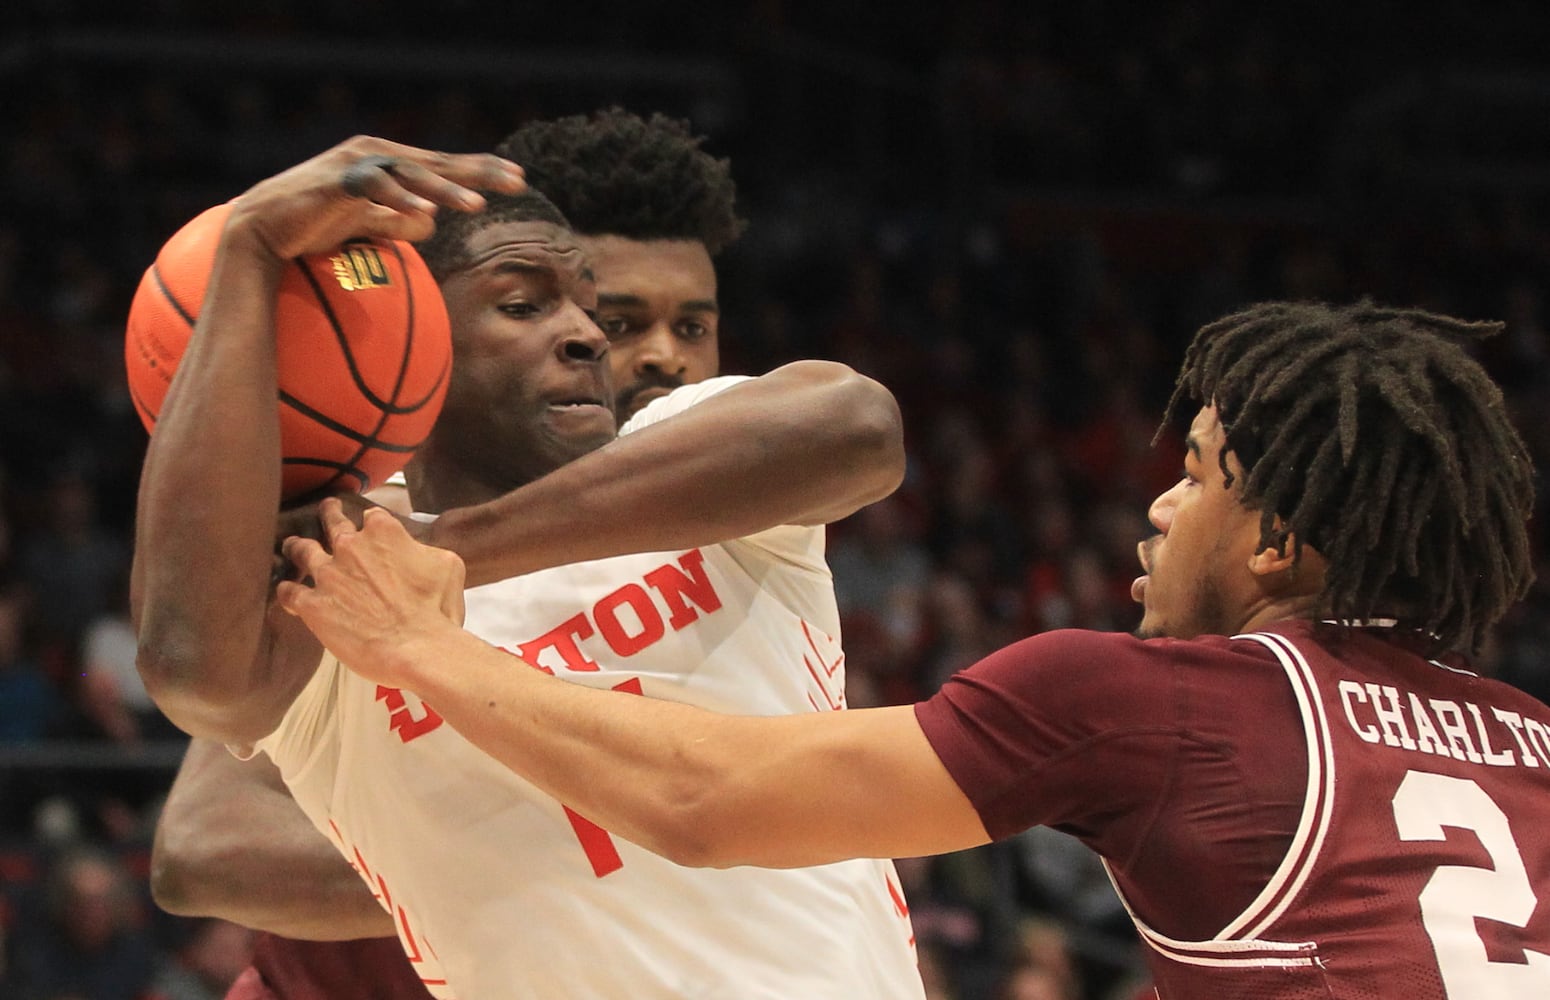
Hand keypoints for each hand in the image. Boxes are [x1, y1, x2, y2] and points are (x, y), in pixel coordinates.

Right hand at [225, 136, 526, 262]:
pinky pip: (374, 188)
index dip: (481, 169)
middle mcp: (375, 153)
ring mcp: (355, 163)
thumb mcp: (368, 224)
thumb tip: (431, 226)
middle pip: (437, 162)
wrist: (263, 228)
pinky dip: (399, 200)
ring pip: (410, 173)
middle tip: (517, 183)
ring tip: (476, 205)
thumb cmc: (316, 224)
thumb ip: (399, 222)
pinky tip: (426, 213)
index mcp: (388, 162)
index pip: (444, 164)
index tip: (519, 179)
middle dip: (478, 172)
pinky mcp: (336, 180)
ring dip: (444, 188)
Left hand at [276, 498, 466, 685]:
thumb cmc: (437, 608)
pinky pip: (289, 593)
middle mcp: (350, 546)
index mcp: (384, 532)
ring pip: (301, 550)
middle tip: (326, 512)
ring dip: (296, 547)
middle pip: (332, 521)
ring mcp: (327, 573)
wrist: (416, 646)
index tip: (372, 529)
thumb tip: (414, 554)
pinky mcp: (312, 604)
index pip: (373, 517)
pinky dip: (287, 591)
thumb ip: (423, 552)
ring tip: (292, 546)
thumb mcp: (447, 566)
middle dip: (329, 514)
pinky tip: (286, 593)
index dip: (372, 524)